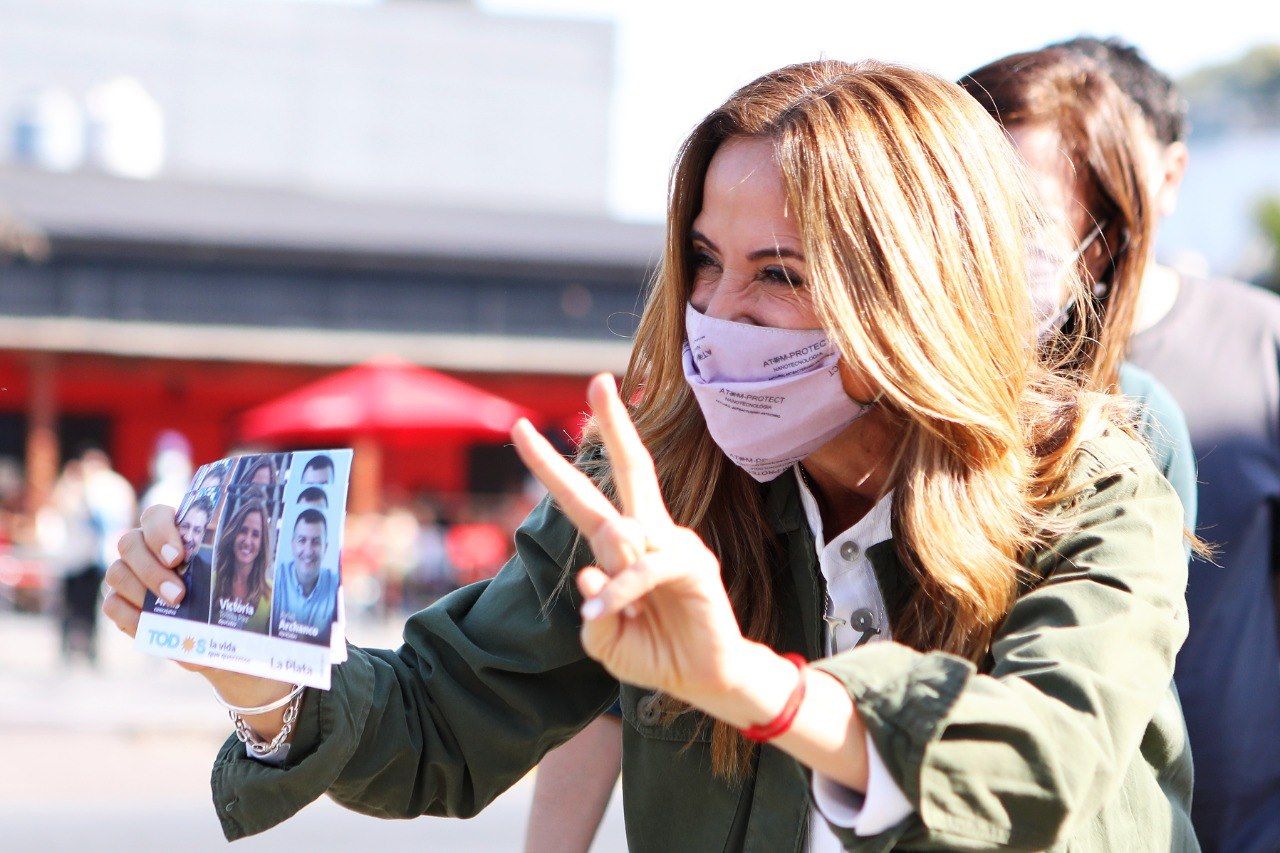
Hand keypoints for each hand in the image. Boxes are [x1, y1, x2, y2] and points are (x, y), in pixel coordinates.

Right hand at [103, 505, 294, 715]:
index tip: (183, 553)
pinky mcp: (128, 611)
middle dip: (151, 565)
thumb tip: (323, 543)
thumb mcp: (267, 580)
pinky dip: (128, 614)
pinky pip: (112, 606)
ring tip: (176, 606)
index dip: (162, 529)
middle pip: (129, 542)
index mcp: (181, 534)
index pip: (155, 515)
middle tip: (181, 589)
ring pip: (117, 572)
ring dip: (141, 588)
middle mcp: (151, 553)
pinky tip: (150, 623)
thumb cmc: (252, 605)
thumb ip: (280, 558)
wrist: (237, 649)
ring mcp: (135, 580)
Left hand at [511, 374, 751, 705]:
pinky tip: (604, 613)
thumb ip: (593, 613)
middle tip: (599, 381)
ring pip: (622, 533)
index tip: (521, 427)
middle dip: (613, 424)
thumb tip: (589, 573)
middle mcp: (650, 534)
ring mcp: (674, 544)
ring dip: (610, 578)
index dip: (552, 465)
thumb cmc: (654, 653)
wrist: (704, 681)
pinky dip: (619, 592)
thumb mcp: (604, 641)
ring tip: (608, 618)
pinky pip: (644, 568)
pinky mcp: (693, 565)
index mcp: (623, 546)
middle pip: (632, 467)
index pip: (585, 496)